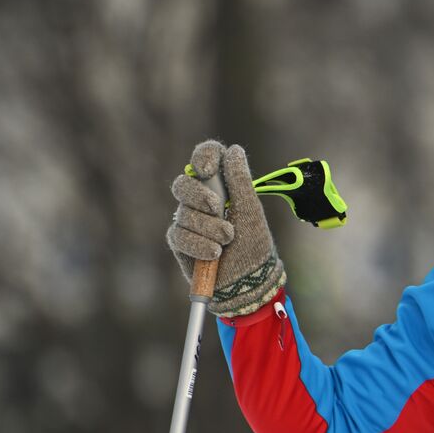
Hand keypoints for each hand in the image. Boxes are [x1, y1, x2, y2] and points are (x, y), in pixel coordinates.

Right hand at [167, 140, 285, 316]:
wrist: (249, 282)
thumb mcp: (251, 212)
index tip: (208, 167)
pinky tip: (214, 253)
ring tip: (227, 240)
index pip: (205, 159)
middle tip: (218, 209)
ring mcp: (188, 221)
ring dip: (208, 227)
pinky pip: (179, 235)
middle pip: (183, 184)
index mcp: (220, 187)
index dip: (203, 156)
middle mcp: (200, 201)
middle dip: (200, 196)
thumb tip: (234, 150)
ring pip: (183, 213)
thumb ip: (241, 182)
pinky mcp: (180, 242)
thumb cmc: (254, 246)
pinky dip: (199, 244)